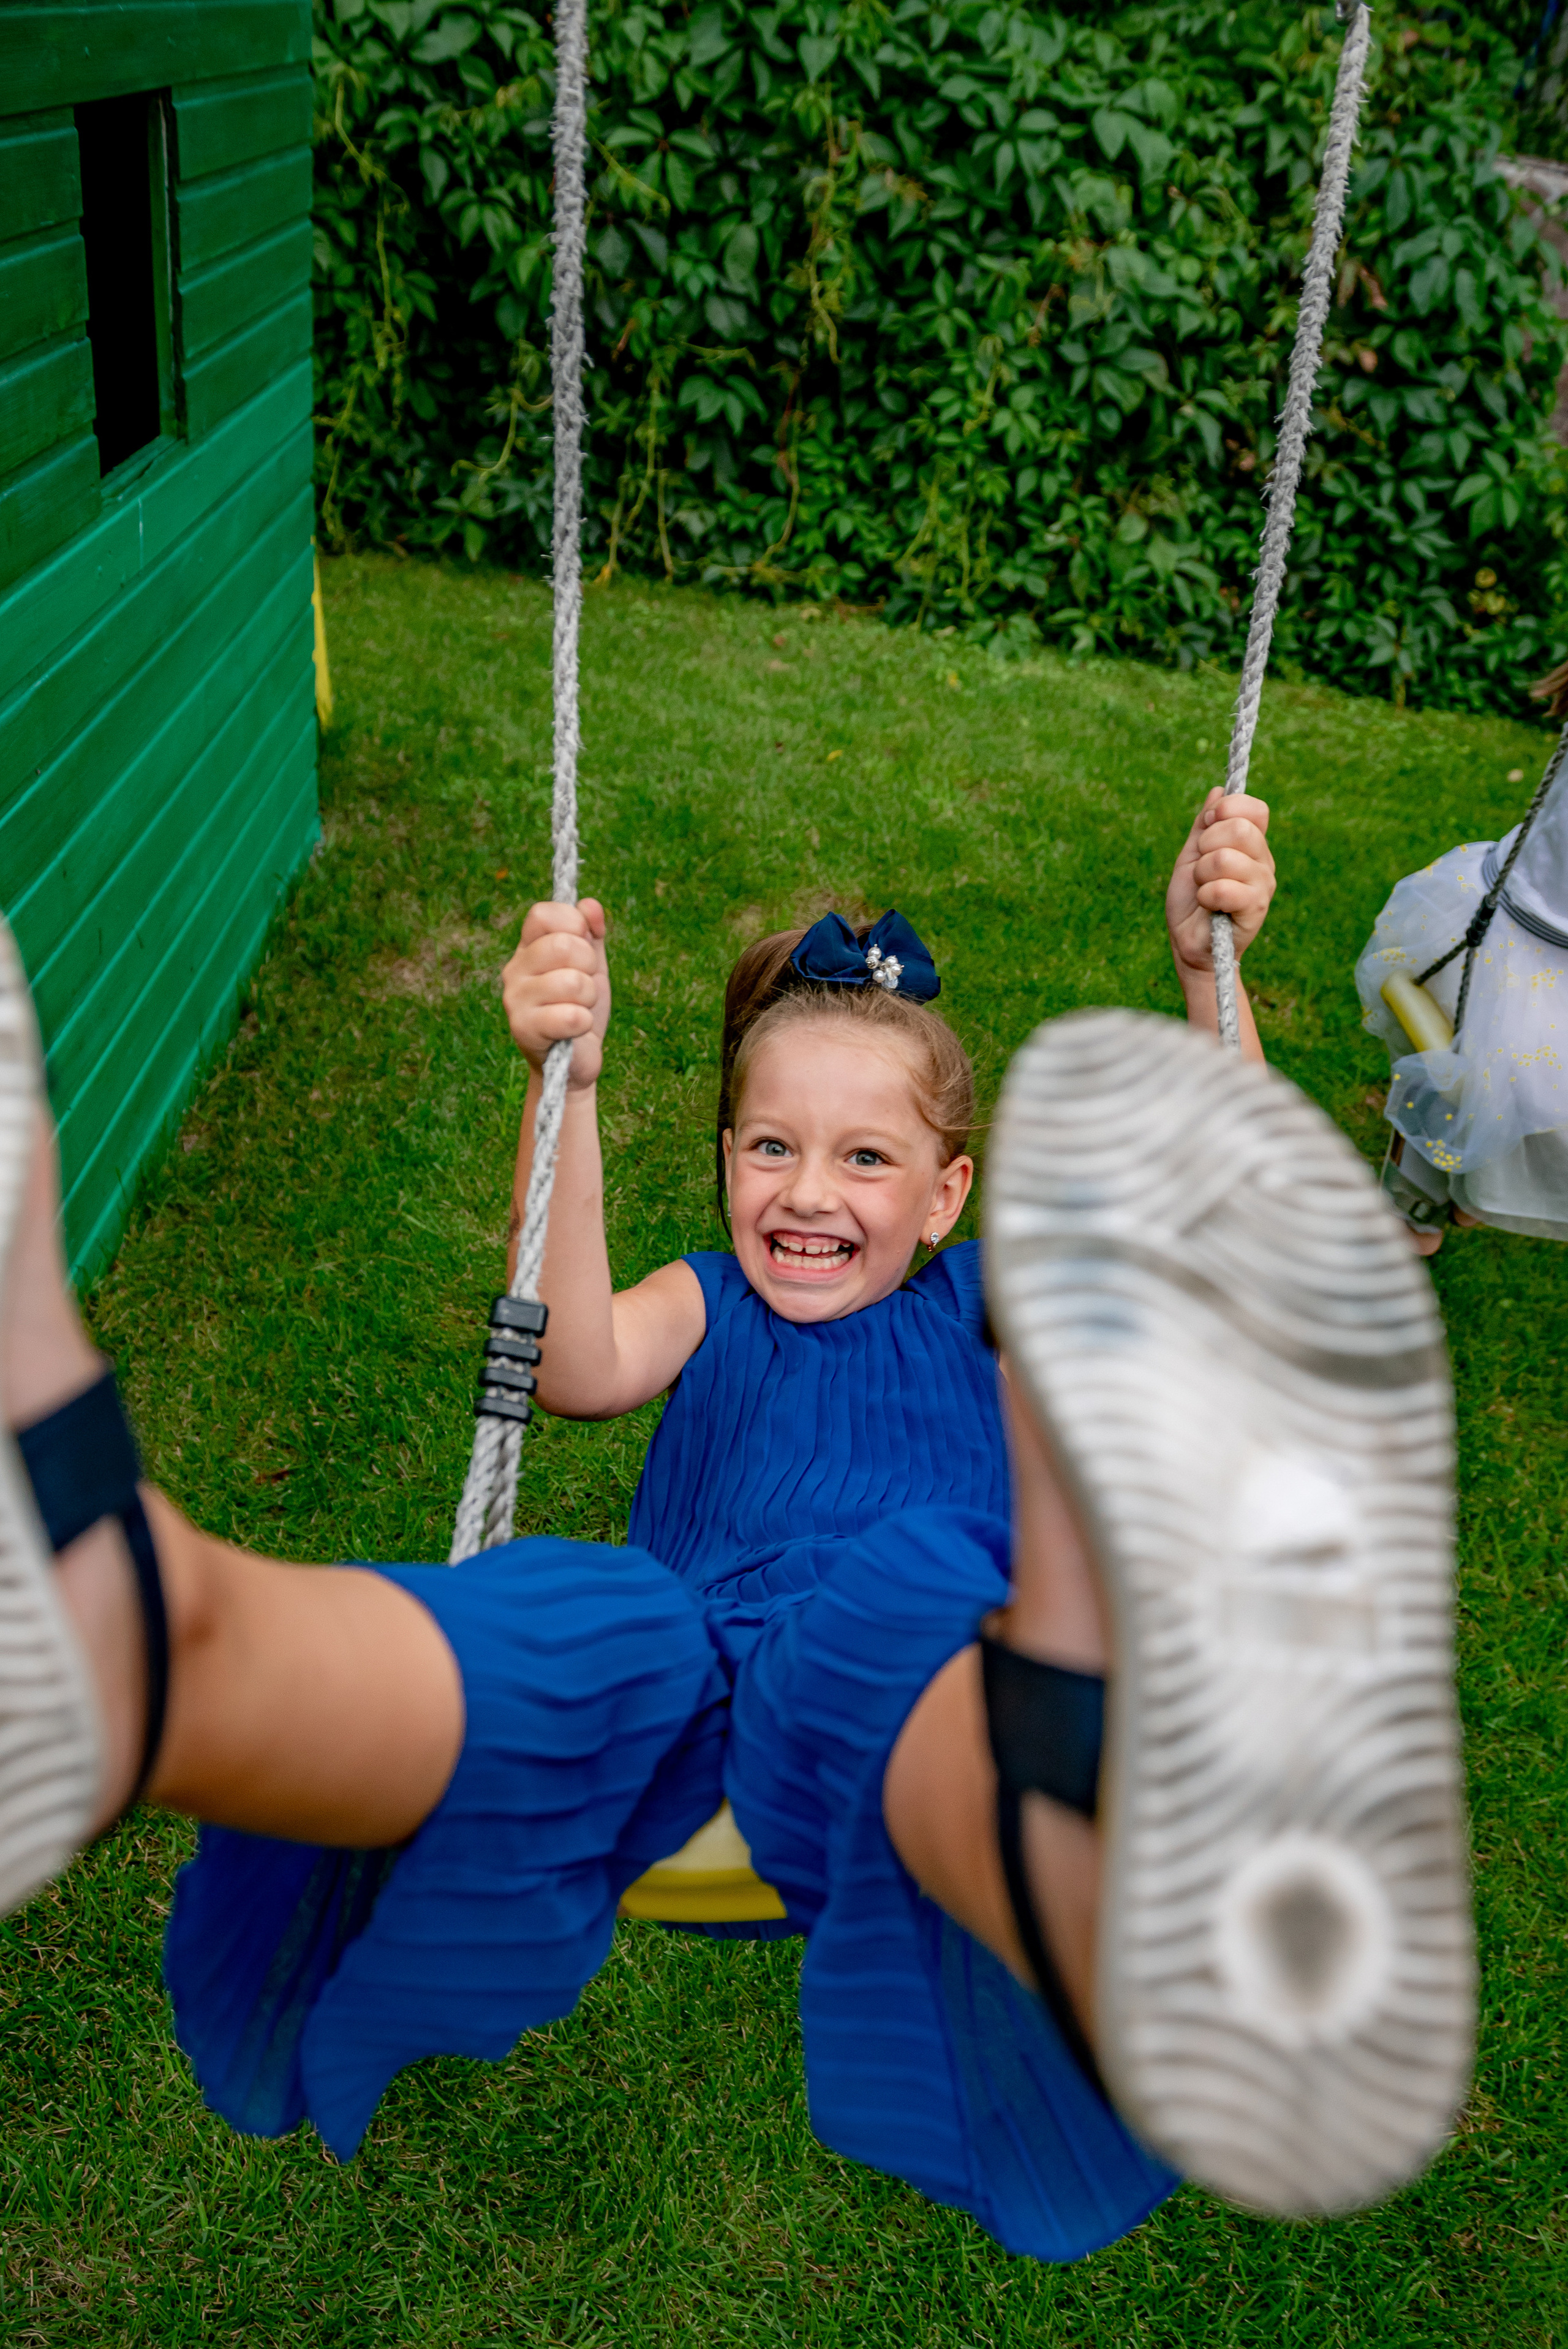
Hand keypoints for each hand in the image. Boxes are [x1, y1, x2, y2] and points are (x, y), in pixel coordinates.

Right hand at [502, 899, 610, 1088]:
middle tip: (585, 986)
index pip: (542, 914)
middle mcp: (514, 970)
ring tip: (580, 1009)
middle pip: (563, 945)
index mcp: (528, 948)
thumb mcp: (592, 965)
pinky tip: (576, 1030)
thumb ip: (591, 933)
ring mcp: (515, 1000)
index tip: (584, 945)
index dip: (573, 924)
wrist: (575, 1061)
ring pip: (572, 981)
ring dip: (589, 997)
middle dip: (590, 965)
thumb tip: (590, 906)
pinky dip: (585, 1023)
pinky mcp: (524, 1030)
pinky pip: (572, 1016)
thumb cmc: (581, 1008)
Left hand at [1165, 788, 1274, 977]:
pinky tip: (1208, 906)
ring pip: (1225, 858)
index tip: (1205, 827)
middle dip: (1206, 844)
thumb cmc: (1191, 902)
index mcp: (1251, 845)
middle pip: (1239, 828)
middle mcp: (1263, 861)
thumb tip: (1217, 791)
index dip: (1226, 810)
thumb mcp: (1191, 856)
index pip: (1254, 809)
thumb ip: (1203, 826)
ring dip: (1201, 874)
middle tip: (1201, 868)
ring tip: (1204, 889)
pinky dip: (1205, 895)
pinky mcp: (1256, 909)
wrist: (1190, 944)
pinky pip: (1223, 888)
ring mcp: (1263, 885)